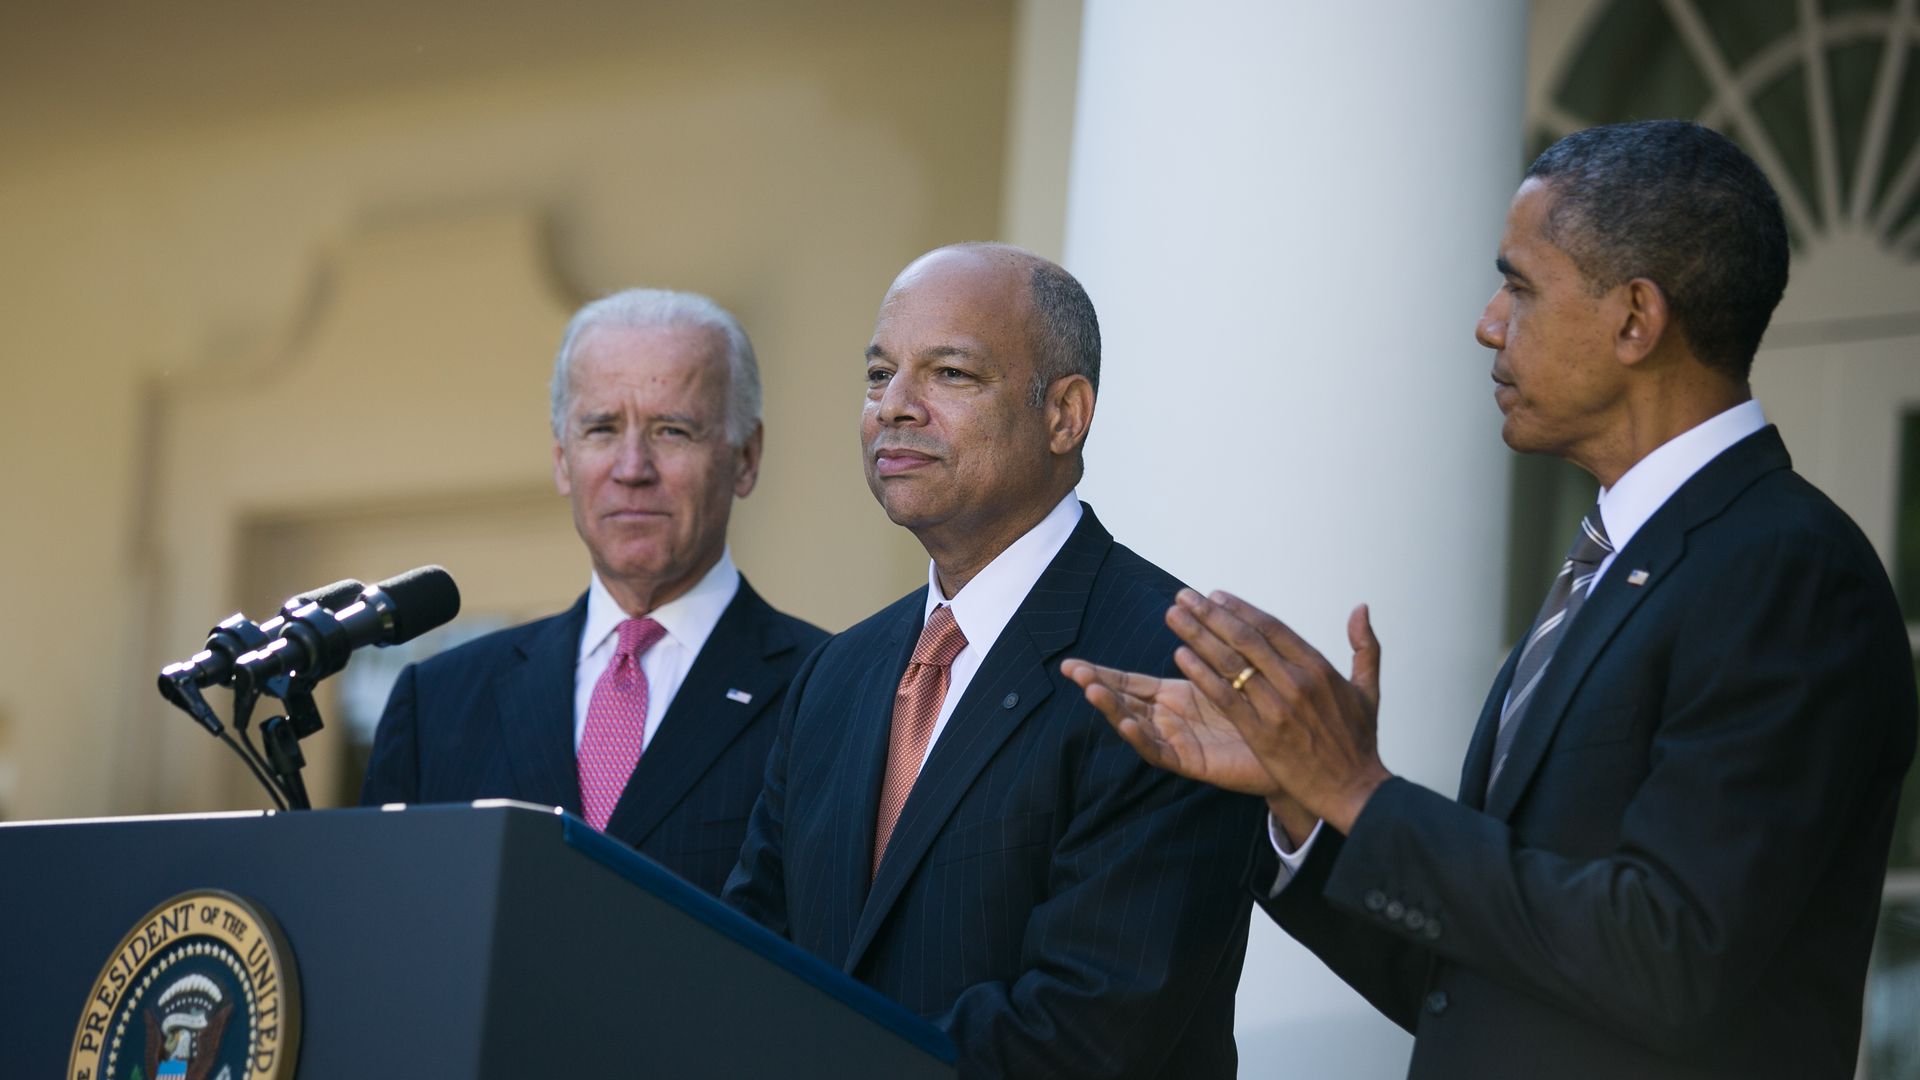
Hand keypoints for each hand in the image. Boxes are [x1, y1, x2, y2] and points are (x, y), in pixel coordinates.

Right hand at [1060, 658, 1282, 797]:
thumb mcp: (1231, 671)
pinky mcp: (1191, 762)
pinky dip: (1141, 738)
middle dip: (1097, 685)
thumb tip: (1195, 604)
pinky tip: (1126, 723)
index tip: (1070, 663)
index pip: (1130, 682)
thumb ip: (1211, 646)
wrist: (1292, 750)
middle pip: (1124, 701)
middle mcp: (1170, 718)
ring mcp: (1177, 741)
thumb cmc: (1263, 711)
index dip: (1101, 673)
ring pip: (1135, 724)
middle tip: (1072, 670)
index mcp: (1175, 695)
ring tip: (1092, 690)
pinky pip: (1160, 751)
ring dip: (1112, 707)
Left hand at [1166, 590, 1390, 833]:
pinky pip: (1226, 698)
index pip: (1272, 628)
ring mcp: (1278, 708)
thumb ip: (1364, 647)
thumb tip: (1360, 609)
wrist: (1354, 789)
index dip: (1241, 609)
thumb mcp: (1368, 690)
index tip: (1216, 596)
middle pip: (1246, 638)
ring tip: (1175, 616)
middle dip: (1211, 614)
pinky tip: (1182, 656)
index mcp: (1319, 668)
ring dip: (1199, 636)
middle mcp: (1297, 682)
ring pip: (1231, 663)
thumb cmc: (1358, 742)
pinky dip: (1202, 675)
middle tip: (1186, 597)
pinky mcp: (1262, 735)